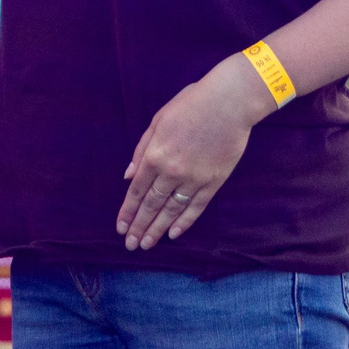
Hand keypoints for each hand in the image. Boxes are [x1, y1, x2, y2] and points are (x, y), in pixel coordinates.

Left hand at [116, 54, 276, 249]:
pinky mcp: (213, 182)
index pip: (137, 191)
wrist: (228, 103)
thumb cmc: (190, 105)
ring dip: (158, 229)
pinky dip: (184, 222)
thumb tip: (128, 176)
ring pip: (172, 211)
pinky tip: (173, 234)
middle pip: (152, 205)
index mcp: (154, 155)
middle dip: (139, 226)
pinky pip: (196, 207)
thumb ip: (141, 150)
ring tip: (146, 244)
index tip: (120, 227)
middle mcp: (171, 172)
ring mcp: (194, 179)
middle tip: (130, 244)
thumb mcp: (157, 121)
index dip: (128, 211)